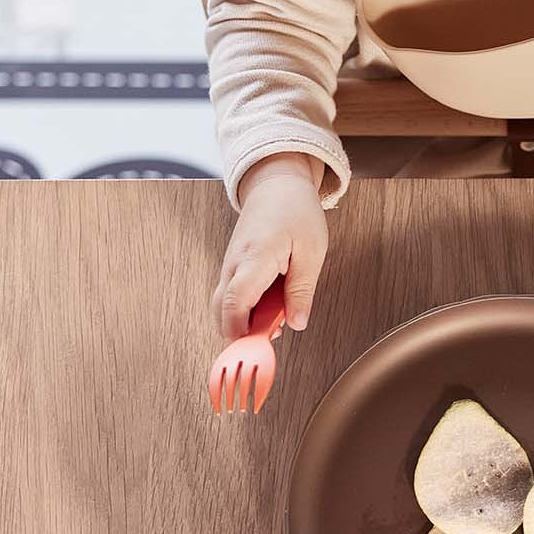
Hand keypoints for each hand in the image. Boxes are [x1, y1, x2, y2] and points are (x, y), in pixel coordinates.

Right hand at [210, 152, 327, 339]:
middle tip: (274, 333)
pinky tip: (273, 301)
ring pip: (225, 306)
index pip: (235, 302)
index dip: (240, 331)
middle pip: (222, 311)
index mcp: (255, 257)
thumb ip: (302, 290)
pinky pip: (233, 295)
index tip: (255, 349)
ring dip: (247, 319)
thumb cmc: (296, 211)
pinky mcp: (232, 268)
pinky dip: (248, 306)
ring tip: (279, 311)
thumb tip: (297, 323)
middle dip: (242, 332)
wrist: (276, 184)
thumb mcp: (311, 251)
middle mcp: (234, 264)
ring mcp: (229, 266)